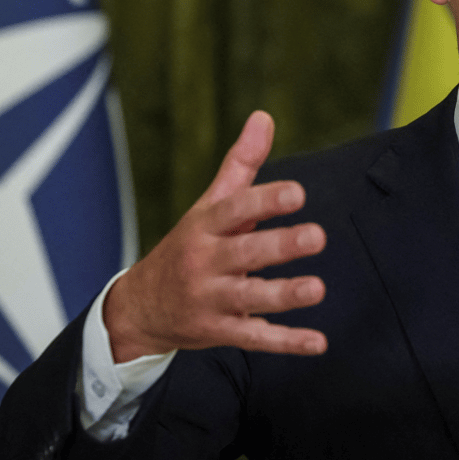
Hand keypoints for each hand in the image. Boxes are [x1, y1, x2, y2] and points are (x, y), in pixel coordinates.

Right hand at [103, 111, 327, 361]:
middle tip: (318, 236)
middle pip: (244, 253)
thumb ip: (241, 164)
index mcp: (205, 227)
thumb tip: (265, 116)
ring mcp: (210, 299)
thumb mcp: (208, 205)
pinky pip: (254, 337)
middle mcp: (204, 262)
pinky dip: (286, 342)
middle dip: (280, 246)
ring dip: (284, 295)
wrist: (140, 307)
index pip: (234, 210)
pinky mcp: (218, 331)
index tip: (298, 193)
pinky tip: (318, 342)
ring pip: (249, 298)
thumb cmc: (189, 246)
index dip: (265, 201)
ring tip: (317, 289)